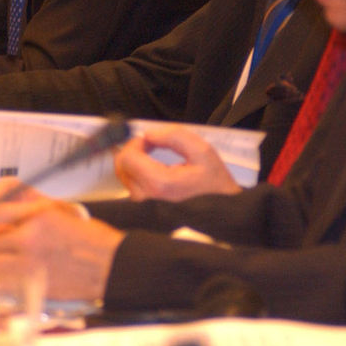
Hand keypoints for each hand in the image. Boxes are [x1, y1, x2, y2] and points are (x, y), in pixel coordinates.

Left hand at [0, 179, 121, 301]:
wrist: (113, 265)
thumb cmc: (92, 240)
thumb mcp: (61, 212)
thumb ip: (31, 212)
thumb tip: (4, 215)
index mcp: (37, 216)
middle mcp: (30, 238)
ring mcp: (31, 264)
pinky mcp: (36, 285)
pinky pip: (2, 285)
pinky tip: (4, 280)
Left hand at [114, 126, 241, 201]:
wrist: (223, 210)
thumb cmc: (214, 182)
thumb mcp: (202, 151)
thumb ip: (174, 136)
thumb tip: (148, 134)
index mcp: (160, 184)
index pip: (128, 158)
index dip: (136, 143)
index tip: (150, 140)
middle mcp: (148, 198)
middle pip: (122, 167)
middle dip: (133, 150)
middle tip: (150, 144)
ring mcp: (146, 206)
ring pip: (124, 176)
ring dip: (134, 161)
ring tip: (152, 154)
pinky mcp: (147, 209)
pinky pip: (131, 186)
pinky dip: (136, 172)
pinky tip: (151, 167)